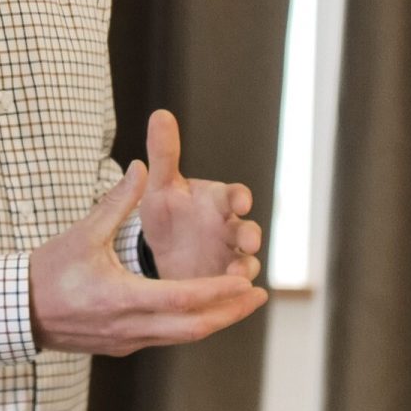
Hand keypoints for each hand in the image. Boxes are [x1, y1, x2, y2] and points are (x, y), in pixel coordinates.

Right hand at [29, 161, 267, 355]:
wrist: (17, 312)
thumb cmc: (48, 271)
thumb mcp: (82, 233)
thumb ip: (116, 201)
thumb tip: (141, 166)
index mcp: (122, 298)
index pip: (184, 299)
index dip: (219, 292)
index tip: (246, 280)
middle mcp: (130, 327)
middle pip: (194, 327)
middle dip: (231, 312)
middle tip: (260, 296)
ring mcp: (126, 341)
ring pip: (182, 336)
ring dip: (214, 320)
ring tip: (240, 303)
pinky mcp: (121, 346)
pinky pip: (166, 337)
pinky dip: (190, 324)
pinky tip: (201, 310)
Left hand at [139, 109, 262, 281]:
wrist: (161, 250)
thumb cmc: (167, 211)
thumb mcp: (160, 185)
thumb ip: (164, 153)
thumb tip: (160, 113)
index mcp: (215, 201)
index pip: (233, 194)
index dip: (238, 196)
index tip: (241, 199)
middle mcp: (228, 227)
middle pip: (247, 229)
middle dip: (250, 234)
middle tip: (248, 241)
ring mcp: (229, 256)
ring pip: (246, 262)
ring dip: (245, 267)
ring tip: (238, 275)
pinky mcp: (223, 283)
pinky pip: (235, 290)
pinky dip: (235, 293)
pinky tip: (232, 296)